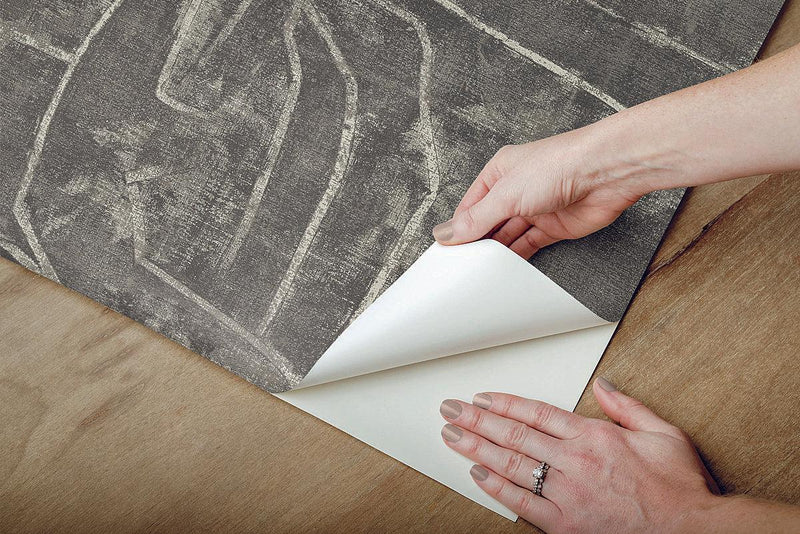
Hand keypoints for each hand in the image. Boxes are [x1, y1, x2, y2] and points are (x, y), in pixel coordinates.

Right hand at [432, 132, 644, 258]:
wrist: (605, 172)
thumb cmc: (559, 165)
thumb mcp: (506, 194)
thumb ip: (476, 218)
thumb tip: (447, 232)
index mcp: (500, 173)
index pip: (470, 205)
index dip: (459, 227)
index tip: (447, 250)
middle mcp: (517, 190)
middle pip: (488, 222)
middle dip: (477, 241)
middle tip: (462, 264)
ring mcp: (536, 209)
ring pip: (508, 235)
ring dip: (497, 251)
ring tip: (480, 269)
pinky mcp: (554, 227)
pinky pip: (530, 244)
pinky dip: (518, 257)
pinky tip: (506, 268)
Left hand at [439, 378, 720, 532]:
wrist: (692, 532)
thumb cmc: (678, 488)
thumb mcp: (663, 433)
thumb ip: (627, 406)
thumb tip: (602, 385)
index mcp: (594, 437)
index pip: (536, 413)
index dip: (504, 403)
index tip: (482, 397)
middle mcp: (575, 462)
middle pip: (515, 435)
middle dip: (477, 420)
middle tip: (452, 410)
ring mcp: (568, 494)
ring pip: (512, 466)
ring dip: (477, 449)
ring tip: (453, 436)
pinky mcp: (566, 525)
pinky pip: (522, 504)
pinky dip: (497, 489)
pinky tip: (477, 476)